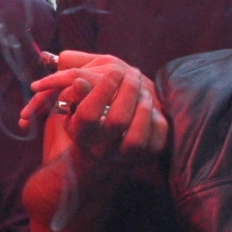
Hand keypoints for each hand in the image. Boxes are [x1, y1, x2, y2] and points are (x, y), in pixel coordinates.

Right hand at [24, 52, 169, 201]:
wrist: (100, 159)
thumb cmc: (87, 123)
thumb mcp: (74, 109)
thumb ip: (75, 94)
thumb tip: (80, 82)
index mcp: (81, 134)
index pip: (89, 114)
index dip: (103, 90)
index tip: (114, 71)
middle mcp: (101, 149)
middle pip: (118, 121)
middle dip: (129, 91)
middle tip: (133, 72)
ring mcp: (124, 156)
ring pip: (137, 136)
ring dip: (143, 105)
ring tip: (143, 89)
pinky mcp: (146, 157)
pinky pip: (156, 140)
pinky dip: (156, 119)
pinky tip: (150, 107)